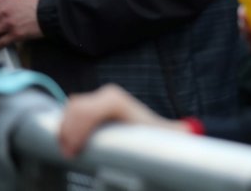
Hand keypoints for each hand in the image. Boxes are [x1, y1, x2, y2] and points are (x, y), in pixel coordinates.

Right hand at [59, 84, 188, 157]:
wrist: (157, 131)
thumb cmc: (155, 136)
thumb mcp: (158, 137)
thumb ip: (171, 134)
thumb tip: (186, 132)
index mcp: (117, 101)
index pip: (87, 109)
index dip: (76, 130)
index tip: (74, 151)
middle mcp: (107, 95)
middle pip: (74, 108)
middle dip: (67, 131)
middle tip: (68, 154)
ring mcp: (98, 99)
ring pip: (70, 109)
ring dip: (64, 129)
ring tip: (68, 151)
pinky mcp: (91, 106)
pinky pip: (71, 112)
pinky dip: (66, 126)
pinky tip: (69, 142)